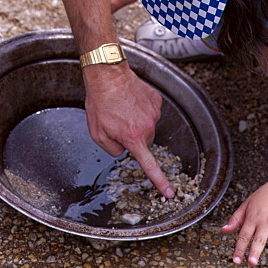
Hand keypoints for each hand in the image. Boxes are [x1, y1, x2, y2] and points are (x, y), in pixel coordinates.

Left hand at [83, 62, 173, 197]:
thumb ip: (113, 149)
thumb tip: (124, 149)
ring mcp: (154, 112)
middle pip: (144, 142)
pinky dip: (141, 108)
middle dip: (132, 137)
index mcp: (133, 138)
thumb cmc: (99, 102)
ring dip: (136, 121)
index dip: (160, 181)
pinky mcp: (156, 100)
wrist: (108, 74)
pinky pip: (150, 111)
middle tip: (117, 122)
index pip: (149, 165)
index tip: (170, 193)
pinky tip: (129, 100)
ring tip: (121, 108)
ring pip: (147, 126)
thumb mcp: (97, 133)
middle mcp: (148, 126)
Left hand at [221, 177, 267, 267]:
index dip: (239, 249)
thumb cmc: (264, 196)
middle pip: (259, 239)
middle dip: (255, 251)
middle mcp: (265, 224)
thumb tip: (224, 230)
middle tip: (252, 263)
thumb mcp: (246, 204)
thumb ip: (235, 219)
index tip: (236, 261)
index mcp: (253, 218)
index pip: (244, 235)